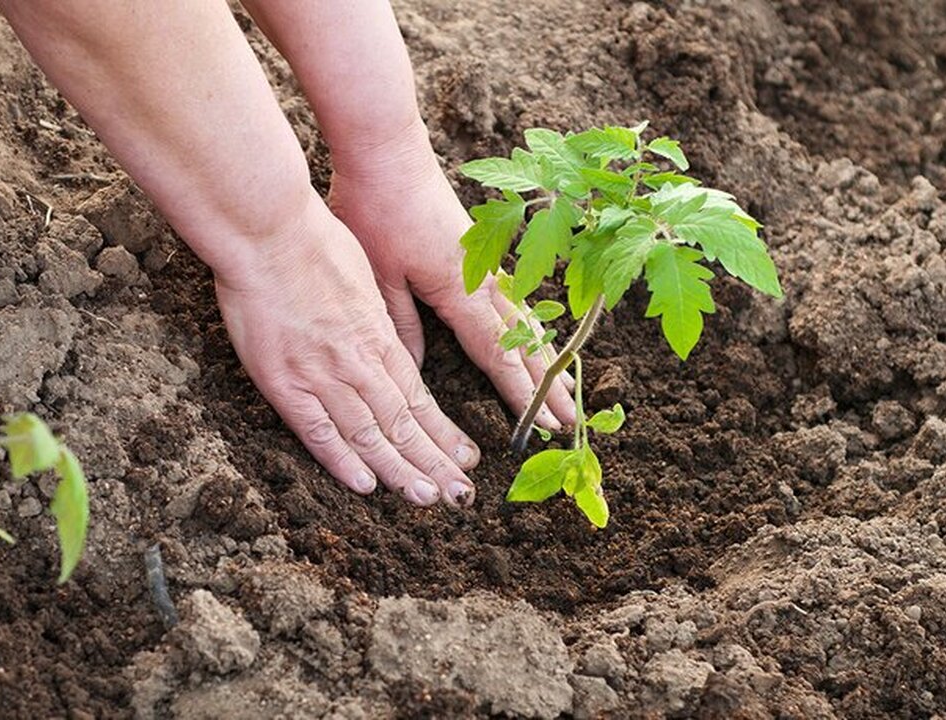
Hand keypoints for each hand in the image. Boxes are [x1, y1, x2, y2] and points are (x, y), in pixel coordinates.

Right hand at [215, 193, 479, 505]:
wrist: (267, 232)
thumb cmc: (313, 242)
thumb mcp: (364, 277)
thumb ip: (376, 318)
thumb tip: (388, 342)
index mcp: (378, 335)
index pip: (419, 396)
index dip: (443, 432)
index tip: (465, 457)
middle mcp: (358, 362)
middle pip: (403, 423)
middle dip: (435, 462)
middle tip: (461, 495)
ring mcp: (321, 375)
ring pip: (370, 434)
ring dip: (401, 470)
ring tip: (428, 499)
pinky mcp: (284, 382)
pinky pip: (318, 431)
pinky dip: (342, 461)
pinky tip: (367, 485)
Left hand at [327, 123, 575, 429]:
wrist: (386, 147)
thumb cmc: (375, 207)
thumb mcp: (378, 275)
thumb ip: (401, 325)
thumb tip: (415, 375)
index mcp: (458, 289)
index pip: (496, 352)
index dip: (520, 392)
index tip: (541, 425)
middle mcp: (482, 278)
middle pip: (523, 340)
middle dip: (546, 383)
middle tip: (571, 421)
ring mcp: (485, 261)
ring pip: (524, 319)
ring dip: (545, 356)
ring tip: (565, 387)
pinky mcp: (479, 248)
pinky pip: (514, 297)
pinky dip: (530, 326)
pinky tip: (535, 336)